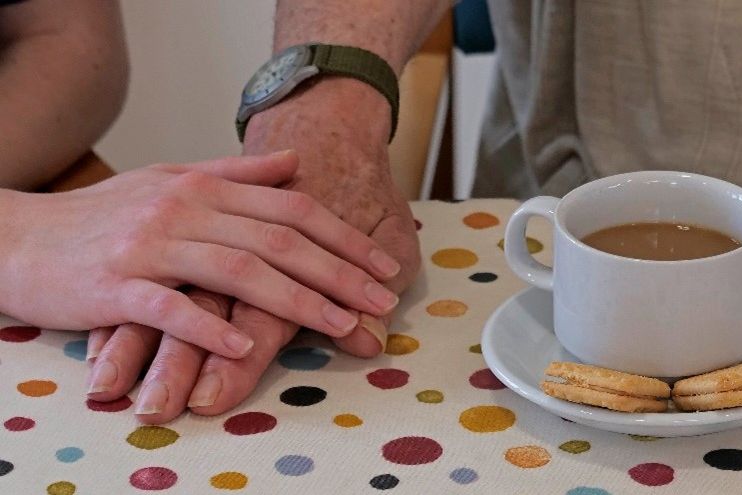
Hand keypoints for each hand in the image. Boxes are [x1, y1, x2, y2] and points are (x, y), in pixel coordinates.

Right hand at [87, 78, 420, 422]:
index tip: (384, 264)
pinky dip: (209, 326)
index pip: (292, 208)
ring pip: (237, 270)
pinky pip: (170, 307)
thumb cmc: (104, 215)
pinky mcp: (115, 286)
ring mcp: (150, 247)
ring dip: (296, 301)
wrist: (20, 238)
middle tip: (382, 301)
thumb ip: (237, 175)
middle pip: (278, 240)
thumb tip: (296, 162)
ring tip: (341, 325)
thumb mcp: (172, 181)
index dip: (344, 237)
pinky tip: (245, 343)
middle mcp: (184, 210)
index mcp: (204, 187)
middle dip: (339, 273)